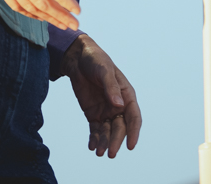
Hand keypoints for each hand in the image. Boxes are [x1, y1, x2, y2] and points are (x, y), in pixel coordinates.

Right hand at [0, 0, 79, 30]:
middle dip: (61, 15)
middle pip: (43, 4)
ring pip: (31, 8)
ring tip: (62, 25)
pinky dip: (30, 15)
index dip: (65, 1)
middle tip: (76, 26)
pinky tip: (38, 18)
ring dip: (48, 18)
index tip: (78, 10)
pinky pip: (17, 7)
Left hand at [60, 34, 141, 157]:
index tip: (130, 145)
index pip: (133, 117)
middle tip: (110, 153)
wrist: (77, 58)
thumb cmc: (95, 60)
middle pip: (120, 128)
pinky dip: (94, 139)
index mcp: (126, 94)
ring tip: (98, 152)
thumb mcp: (104, 70)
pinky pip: (95, 129)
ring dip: (104, 142)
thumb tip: (119, 105)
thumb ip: (111, 87)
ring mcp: (105, 111)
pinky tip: (91, 146)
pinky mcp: (93, 113)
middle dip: (116, 141)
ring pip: (107, 131)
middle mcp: (118, 106)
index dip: (133, 132)